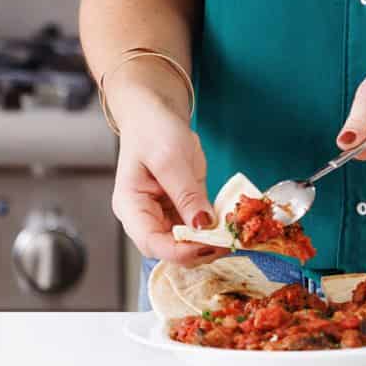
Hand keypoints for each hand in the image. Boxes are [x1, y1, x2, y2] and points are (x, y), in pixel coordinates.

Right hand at [108, 73, 217, 263]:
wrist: (156, 114)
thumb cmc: (153, 130)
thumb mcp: (170, 158)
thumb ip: (186, 194)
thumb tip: (203, 226)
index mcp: (131, 206)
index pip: (152, 243)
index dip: (180, 251)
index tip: (210, 245)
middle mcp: (145, 217)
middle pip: (170, 249)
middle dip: (199, 250)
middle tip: (229, 241)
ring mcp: (163, 215)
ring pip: (187, 244)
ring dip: (210, 243)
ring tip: (234, 234)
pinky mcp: (181, 209)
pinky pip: (198, 228)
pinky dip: (214, 230)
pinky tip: (231, 224)